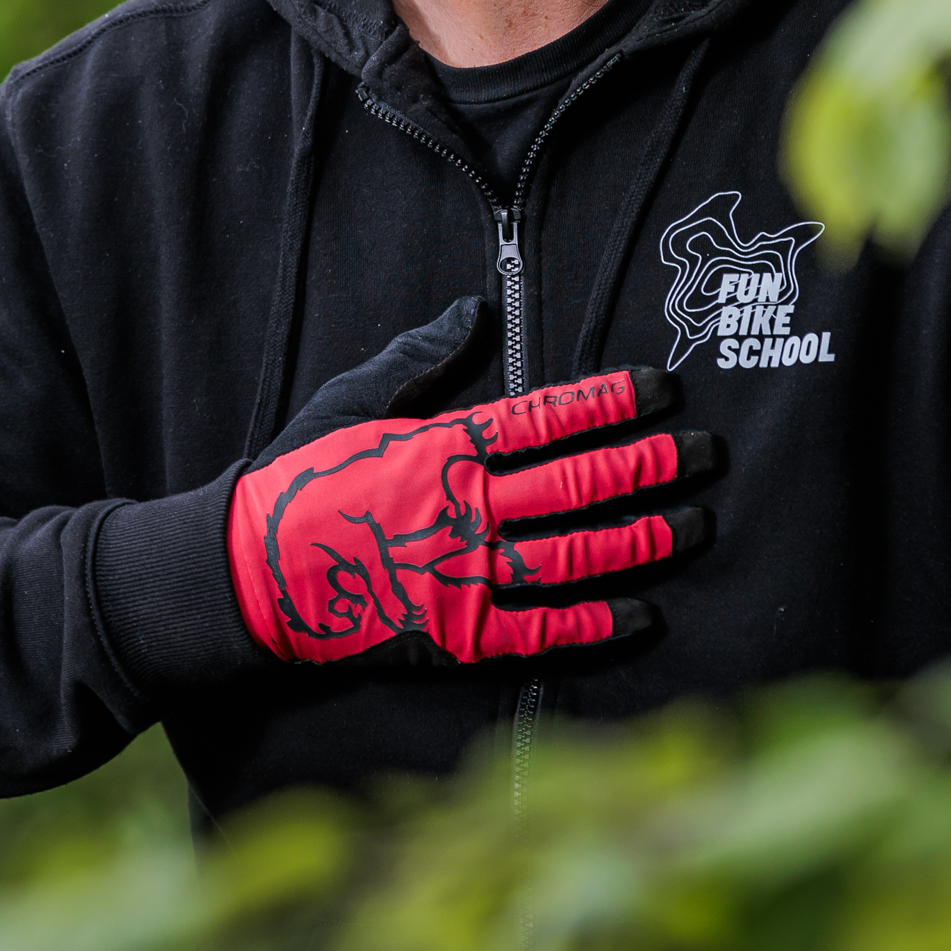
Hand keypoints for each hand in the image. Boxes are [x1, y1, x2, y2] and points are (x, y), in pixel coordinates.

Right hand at [228, 300, 714, 665]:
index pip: (547, 415)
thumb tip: (478, 312)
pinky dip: (596, 623)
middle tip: (708, 453)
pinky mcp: (453, 638)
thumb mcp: (352, 402)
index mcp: (442, 446)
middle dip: (652, 465)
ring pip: (574, 555)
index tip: (663, 388)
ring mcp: (462, 577)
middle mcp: (463, 509)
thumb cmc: (297, 480)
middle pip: (579, 483)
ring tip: (695, 525)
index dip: (612, 401)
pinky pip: (540, 632)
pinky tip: (644, 613)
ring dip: (643, 539)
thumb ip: (420, 358)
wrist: (242, 578)